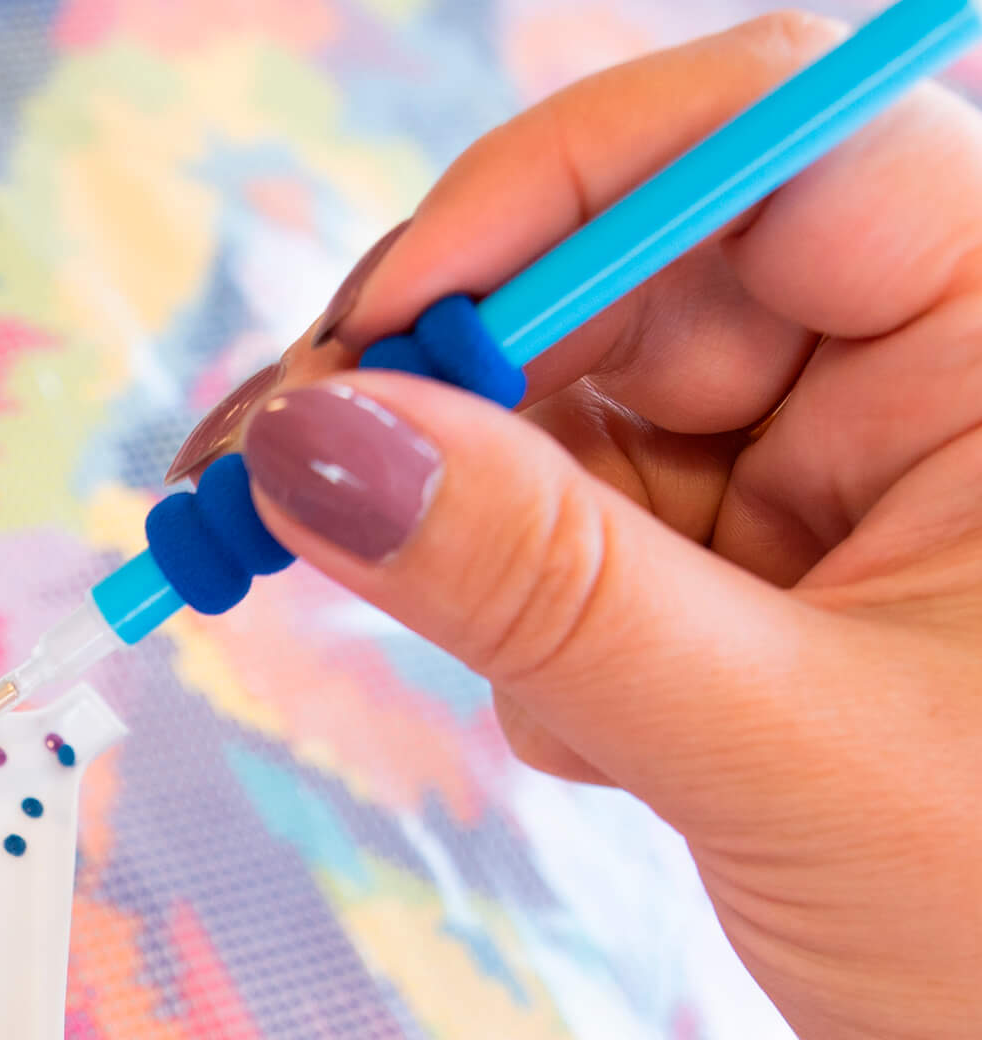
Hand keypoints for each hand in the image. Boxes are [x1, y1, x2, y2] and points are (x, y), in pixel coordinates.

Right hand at [175, 11, 981, 1039]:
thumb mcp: (773, 741)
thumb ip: (540, 585)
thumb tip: (311, 445)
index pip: (763, 148)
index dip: (553, 197)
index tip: (375, 326)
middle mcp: (914, 388)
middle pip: (632, 286)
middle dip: (450, 381)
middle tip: (270, 479)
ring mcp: (827, 503)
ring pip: (581, 433)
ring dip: (477, 535)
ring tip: (501, 678)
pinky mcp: (752, 610)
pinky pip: (581, 561)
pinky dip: (530, 636)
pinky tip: (585, 747)